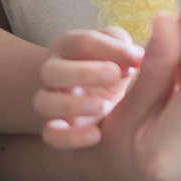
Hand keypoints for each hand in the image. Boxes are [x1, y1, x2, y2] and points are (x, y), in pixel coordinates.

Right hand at [35, 26, 141, 148]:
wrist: (97, 99)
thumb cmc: (112, 68)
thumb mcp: (121, 53)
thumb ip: (127, 49)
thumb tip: (137, 56)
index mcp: (68, 48)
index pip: (81, 43)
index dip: (109, 49)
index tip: (137, 58)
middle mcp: (52, 73)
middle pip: (52, 70)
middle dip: (84, 72)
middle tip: (114, 75)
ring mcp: (49, 101)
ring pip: (44, 103)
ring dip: (73, 104)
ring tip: (104, 106)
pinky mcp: (54, 129)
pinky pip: (51, 135)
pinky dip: (70, 137)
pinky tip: (96, 135)